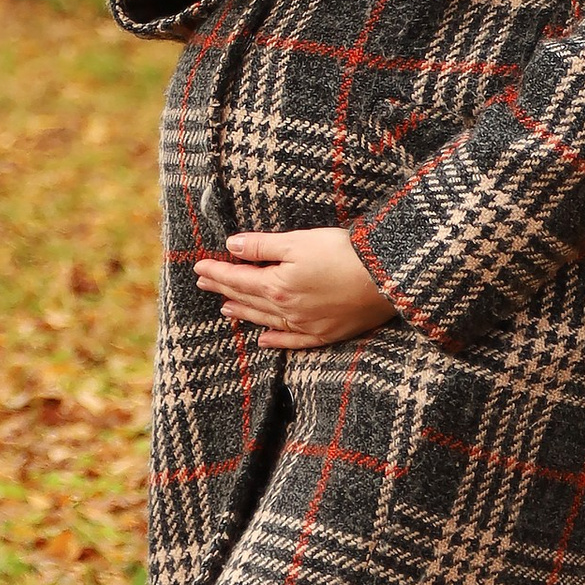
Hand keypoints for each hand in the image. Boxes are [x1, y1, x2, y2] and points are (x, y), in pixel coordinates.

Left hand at [194, 226, 392, 351]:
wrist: (386, 279)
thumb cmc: (343, 254)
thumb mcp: (298, 242)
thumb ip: (262, 247)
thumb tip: (231, 246)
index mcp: (277, 286)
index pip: (238, 279)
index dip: (216, 273)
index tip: (198, 268)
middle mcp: (287, 311)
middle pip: (248, 300)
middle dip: (224, 290)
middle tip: (204, 285)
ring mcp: (307, 325)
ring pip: (266, 320)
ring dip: (244, 313)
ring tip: (226, 309)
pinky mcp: (327, 334)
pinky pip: (294, 342)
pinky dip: (276, 341)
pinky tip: (264, 340)